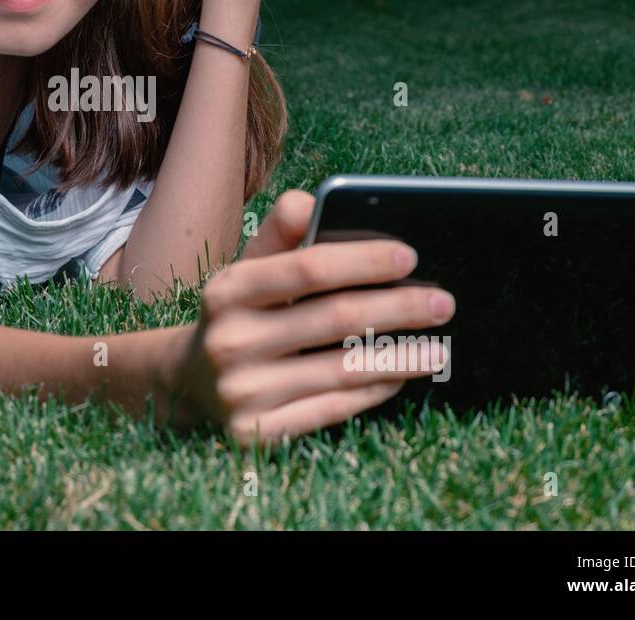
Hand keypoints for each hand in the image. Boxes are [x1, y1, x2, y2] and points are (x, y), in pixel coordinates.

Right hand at [170, 190, 453, 446]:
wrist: (191, 381)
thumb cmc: (240, 313)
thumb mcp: (249, 269)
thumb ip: (280, 233)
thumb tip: (308, 202)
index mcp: (227, 290)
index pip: (306, 268)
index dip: (362, 260)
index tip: (409, 256)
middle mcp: (231, 340)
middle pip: (333, 318)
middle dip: (397, 308)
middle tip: (443, 303)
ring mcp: (242, 391)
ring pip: (341, 370)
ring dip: (399, 357)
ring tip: (437, 347)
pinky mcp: (257, 433)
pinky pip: (332, 409)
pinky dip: (373, 391)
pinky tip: (400, 376)